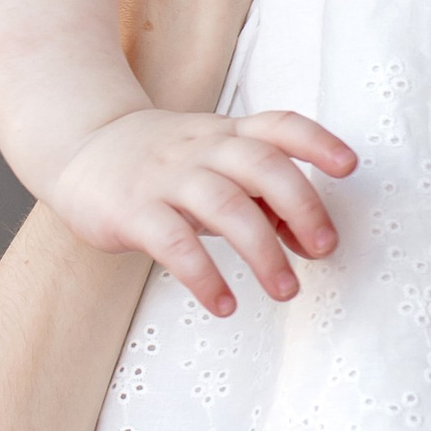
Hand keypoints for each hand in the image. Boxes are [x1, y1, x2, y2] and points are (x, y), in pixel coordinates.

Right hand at [48, 103, 354, 314]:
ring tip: (286, 291)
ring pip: (225, 206)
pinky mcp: (133, 211)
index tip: (349, 166)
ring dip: (263, 252)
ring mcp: (166, 178)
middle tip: (325, 251)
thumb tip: (311, 239)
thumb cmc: (164, 165)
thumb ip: (262, 196)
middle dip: (302, 207)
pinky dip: (204, 277)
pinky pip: (175, 244)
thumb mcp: (215, 166)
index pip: (279, 125)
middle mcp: (202, 149)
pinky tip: (225, 305)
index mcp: (227, 135)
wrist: (81, 148)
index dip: (317, 141)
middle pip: (262, 166)